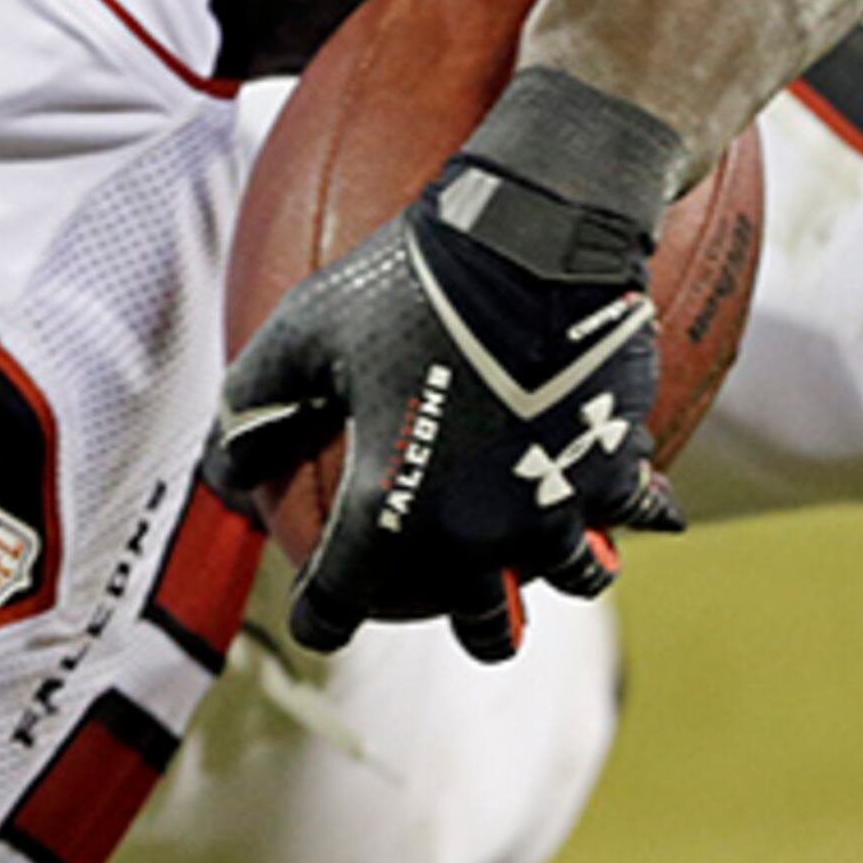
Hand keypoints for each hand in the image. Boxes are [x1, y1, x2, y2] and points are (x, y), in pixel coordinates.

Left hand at [210, 158, 680, 659]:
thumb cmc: (406, 278)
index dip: (319, 619)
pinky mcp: (618, 467)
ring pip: (570, 578)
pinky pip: (635, 513)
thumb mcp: (302, 333)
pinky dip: (631, 510)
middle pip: (481, 625)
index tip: (317, 620)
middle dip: (468, 626)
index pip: (340, 605)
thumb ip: (251, 407)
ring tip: (546, 548)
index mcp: (391, 514)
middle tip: (457, 609)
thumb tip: (225, 472)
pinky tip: (637, 501)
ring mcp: (558, 508)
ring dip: (555, 569)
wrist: (534, 237)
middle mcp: (479, 535)